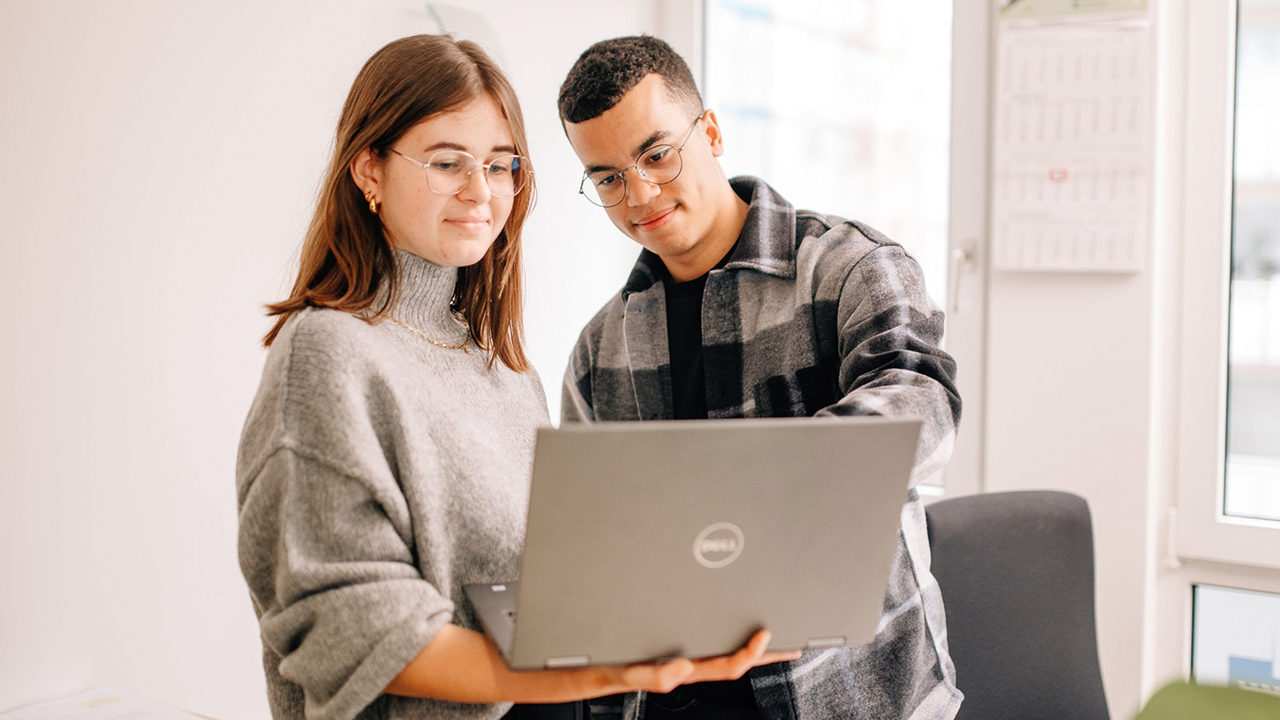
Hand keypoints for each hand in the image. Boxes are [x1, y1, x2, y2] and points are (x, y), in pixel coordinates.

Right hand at [611, 630, 802, 693]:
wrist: (586, 668)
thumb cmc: (606, 670)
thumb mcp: (624, 673)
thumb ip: (651, 675)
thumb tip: (683, 669)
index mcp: (683, 668)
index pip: (726, 664)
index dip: (748, 653)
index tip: (765, 635)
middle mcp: (689, 661)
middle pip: (735, 658)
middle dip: (766, 653)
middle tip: (793, 642)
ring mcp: (684, 654)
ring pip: (725, 649)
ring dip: (751, 645)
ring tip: (774, 635)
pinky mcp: (673, 643)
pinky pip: (708, 637)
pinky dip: (727, 631)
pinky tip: (732, 625)